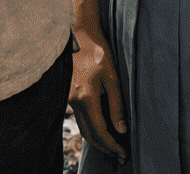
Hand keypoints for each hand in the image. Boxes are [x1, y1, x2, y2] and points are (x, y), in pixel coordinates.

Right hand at [70, 25, 127, 161]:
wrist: (79, 35)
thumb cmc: (98, 53)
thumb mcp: (112, 78)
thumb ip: (117, 106)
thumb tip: (121, 130)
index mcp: (86, 97)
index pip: (100, 130)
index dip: (113, 145)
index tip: (124, 153)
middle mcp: (73, 101)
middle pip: (89, 134)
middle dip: (105, 148)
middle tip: (119, 156)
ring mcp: (67, 98)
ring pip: (82, 128)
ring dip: (97, 140)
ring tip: (112, 147)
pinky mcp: (66, 94)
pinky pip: (78, 118)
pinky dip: (90, 128)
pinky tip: (100, 129)